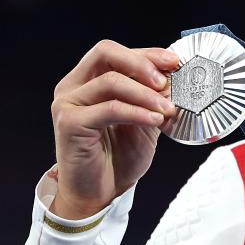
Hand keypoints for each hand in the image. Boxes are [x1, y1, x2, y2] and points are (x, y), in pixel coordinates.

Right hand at [49, 40, 179, 218]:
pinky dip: (137, 111)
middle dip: (141, 62)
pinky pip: (110, 108)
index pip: (116, 52)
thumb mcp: (144, 118)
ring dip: (145, 93)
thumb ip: (154, 96)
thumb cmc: (118, 156)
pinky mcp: (69, 123)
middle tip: (166, 80)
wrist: (100, 192)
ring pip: (111, 81)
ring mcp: (68, 103)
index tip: (175, 62)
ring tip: (167, 108)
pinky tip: (155, 120)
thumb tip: (177, 77)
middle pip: (105, 53)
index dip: (147, 53)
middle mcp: (74, 86)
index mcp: (88, 79)